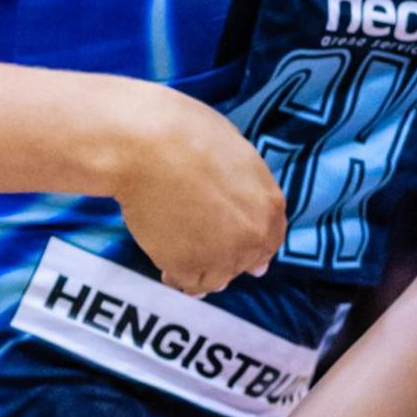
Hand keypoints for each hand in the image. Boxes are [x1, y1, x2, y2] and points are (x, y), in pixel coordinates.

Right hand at [113, 85, 287, 296]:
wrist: (146, 146)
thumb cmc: (186, 133)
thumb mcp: (236, 152)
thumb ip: (247, 185)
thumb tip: (248, 205)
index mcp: (269, 204)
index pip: (270, 239)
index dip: (252, 243)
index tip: (235, 242)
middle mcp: (252, 235)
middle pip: (244, 261)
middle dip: (225, 255)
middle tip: (199, 242)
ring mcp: (222, 255)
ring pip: (217, 279)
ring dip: (202, 270)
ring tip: (179, 250)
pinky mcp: (187, 266)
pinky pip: (186, 284)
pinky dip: (175, 277)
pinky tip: (165, 264)